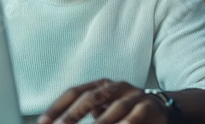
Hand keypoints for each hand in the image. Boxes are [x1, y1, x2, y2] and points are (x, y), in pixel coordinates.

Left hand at [37, 79, 169, 123]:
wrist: (161, 109)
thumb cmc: (125, 111)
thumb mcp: (104, 108)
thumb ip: (87, 113)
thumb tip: (60, 123)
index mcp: (100, 85)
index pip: (74, 92)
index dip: (57, 107)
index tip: (43, 122)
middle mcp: (115, 86)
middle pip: (91, 97)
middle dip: (73, 114)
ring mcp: (132, 95)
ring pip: (114, 107)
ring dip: (100, 123)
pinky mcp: (148, 107)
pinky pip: (135, 116)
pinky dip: (126, 123)